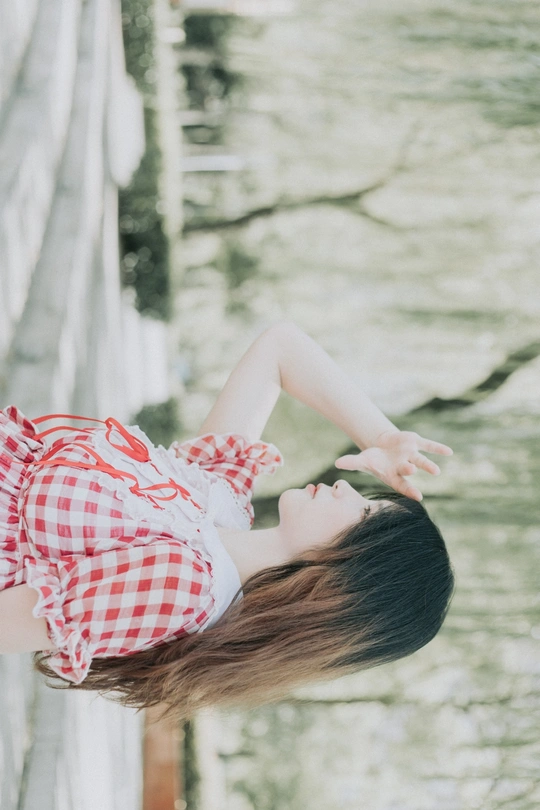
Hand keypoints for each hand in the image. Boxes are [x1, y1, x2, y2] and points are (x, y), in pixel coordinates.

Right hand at [335, 430, 452, 500]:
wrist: (384, 447)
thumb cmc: (374, 459)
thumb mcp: (362, 460)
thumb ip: (351, 463)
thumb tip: (337, 463)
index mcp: (393, 474)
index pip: (402, 484)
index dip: (409, 490)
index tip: (418, 497)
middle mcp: (404, 467)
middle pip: (408, 470)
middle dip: (410, 470)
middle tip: (411, 470)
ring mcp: (412, 455)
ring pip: (422, 460)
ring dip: (428, 465)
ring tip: (436, 472)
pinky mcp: (416, 443)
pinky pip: (429, 445)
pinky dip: (438, 448)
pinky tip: (449, 452)